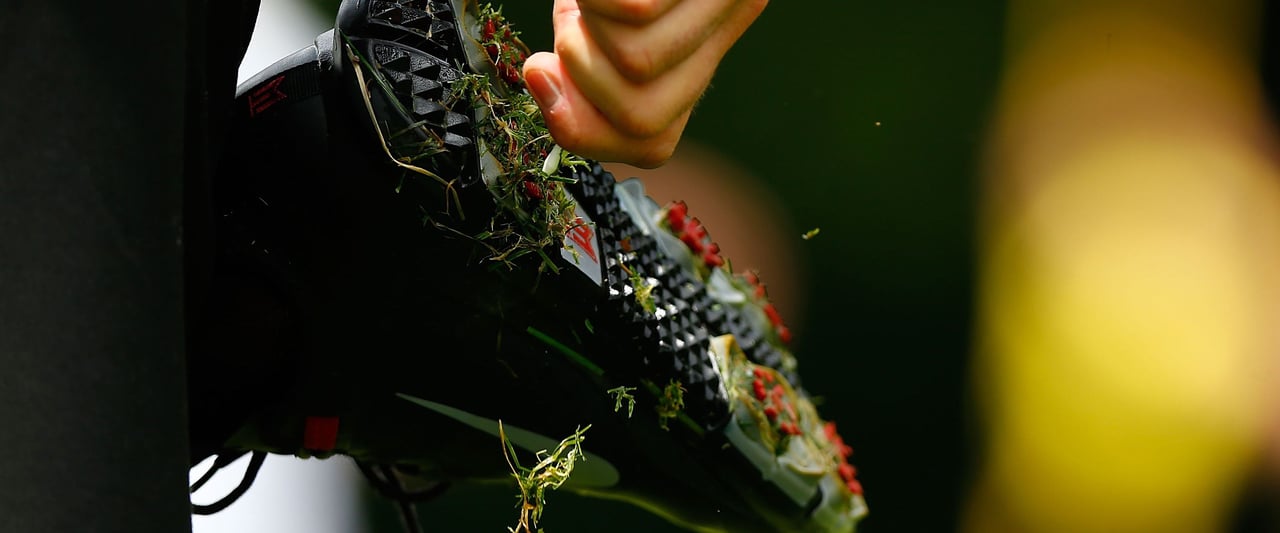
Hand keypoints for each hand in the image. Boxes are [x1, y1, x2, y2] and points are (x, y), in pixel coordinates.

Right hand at [522, 0, 766, 167]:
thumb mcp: (595, 18)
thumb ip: (579, 68)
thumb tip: (540, 81)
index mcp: (702, 44)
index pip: (651, 144)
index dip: (584, 132)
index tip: (548, 76)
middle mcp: (727, 23)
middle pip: (641, 117)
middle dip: (580, 80)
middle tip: (571, 28)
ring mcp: (727, 2)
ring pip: (636, 65)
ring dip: (583, 31)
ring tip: (589, 0)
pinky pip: (635, 11)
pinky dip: (593, 0)